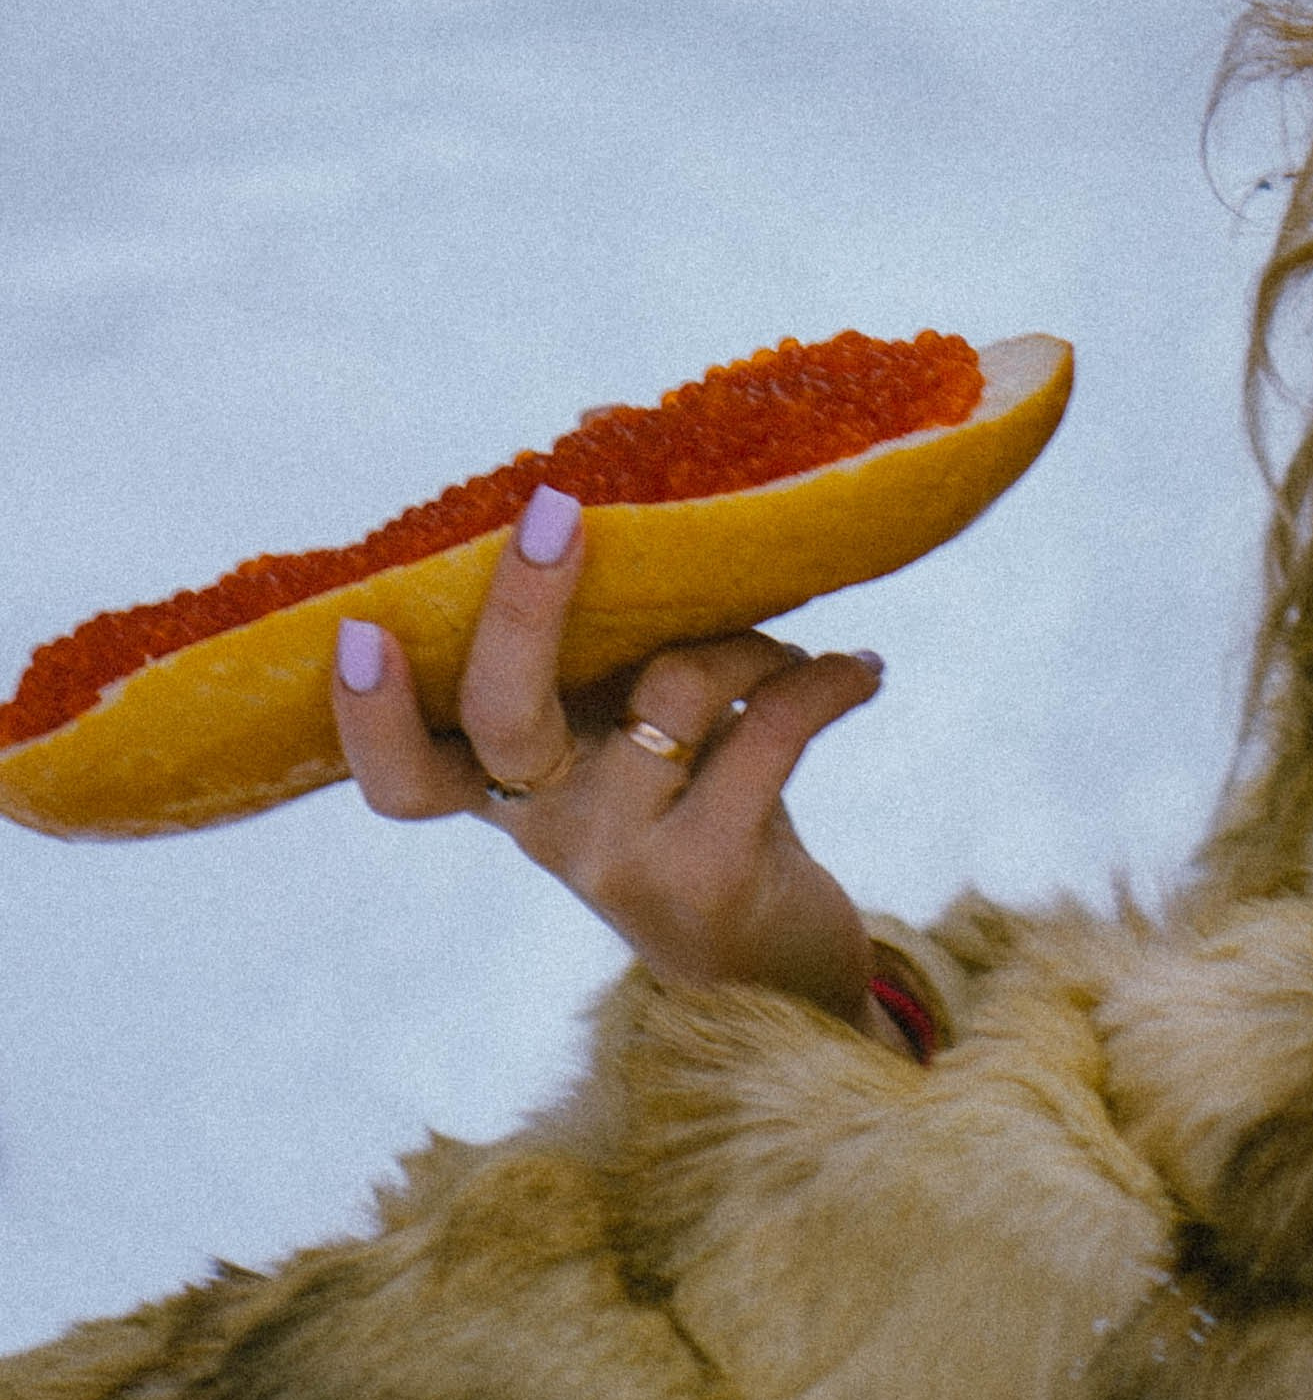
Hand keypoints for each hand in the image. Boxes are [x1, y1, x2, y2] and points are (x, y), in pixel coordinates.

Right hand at [330, 483, 905, 1041]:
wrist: (778, 970)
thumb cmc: (696, 809)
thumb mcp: (634, 725)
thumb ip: (609, 620)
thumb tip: (594, 429)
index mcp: (511, 790)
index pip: (403, 777)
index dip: (368, 714)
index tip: (359, 628)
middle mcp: (547, 829)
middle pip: (502, 716)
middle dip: (524, 607)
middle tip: (555, 511)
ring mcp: (622, 858)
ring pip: (673, 688)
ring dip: (754, 639)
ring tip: (798, 649)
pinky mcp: (711, 877)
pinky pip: (768, 731)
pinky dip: (827, 680)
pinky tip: (865, 671)